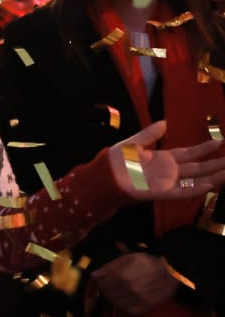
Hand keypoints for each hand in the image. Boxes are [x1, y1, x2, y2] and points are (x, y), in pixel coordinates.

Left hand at [92, 252, 178, 314]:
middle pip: (107, 294)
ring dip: (113, 297)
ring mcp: (137, 300)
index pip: (101, 283)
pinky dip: (123, 305)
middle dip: (105, 289)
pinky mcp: (145, 307)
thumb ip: (109, 267)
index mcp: (122, 276)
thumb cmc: (147, 262)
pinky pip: (127, 310)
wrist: (171, 272)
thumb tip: (93, 275)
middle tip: (109, 285)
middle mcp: (128, 290)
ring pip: (115, 303)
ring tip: (118, 291)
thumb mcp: (127, 258)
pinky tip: (126, 298)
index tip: (100, 279)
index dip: (98, 281)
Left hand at [106, 120, 224, 198]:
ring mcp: (167, 183)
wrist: (102, 177)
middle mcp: (170, 172)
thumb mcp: (134, 143)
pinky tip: (209, 186)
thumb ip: (150, 134)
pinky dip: (194, 190)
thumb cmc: (116, 161)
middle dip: (218, 164)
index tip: (222, 141)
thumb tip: (165, 123)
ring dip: (213, 177)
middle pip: (199, 167)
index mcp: (164, 159)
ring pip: (196, 180)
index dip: (206, 148)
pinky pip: (180, 192)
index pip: (191, 153)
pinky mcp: (159, 193)